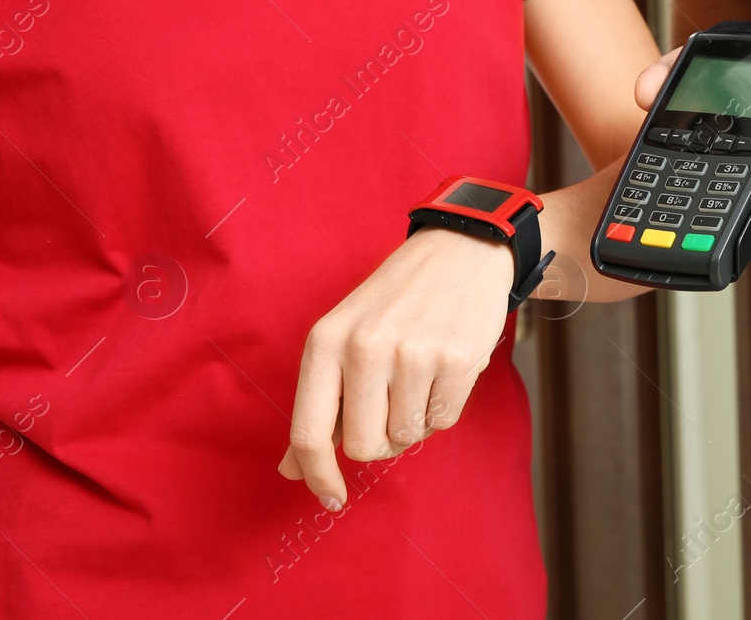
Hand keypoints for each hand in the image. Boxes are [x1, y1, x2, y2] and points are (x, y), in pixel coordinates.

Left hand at [278, 226, 513, 508]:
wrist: (460, 252)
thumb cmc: (395, 302)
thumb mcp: (343, 338)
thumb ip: (320, 403)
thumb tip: (291, 469)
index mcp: (326, 341)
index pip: (309, 432)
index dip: (317, 475)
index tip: (331, 498)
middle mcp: (365, 346)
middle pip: (362, 446)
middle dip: (378, 440)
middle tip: (390, 409)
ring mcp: (413, 353)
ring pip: (406, 437)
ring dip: (414, 421)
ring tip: (419, 379)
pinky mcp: (456, 359)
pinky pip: (443, 421)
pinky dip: (443, 407)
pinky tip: (443, 371)